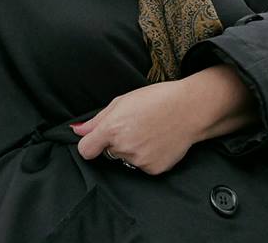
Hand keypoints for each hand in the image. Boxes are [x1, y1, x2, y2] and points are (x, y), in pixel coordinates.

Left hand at [71, 65, 255, 174]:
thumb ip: (97, 120)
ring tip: (149, 131)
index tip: (96, 141)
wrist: (191, 108)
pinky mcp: (153, 169)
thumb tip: (77, 131)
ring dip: (132, 149)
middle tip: (135, 125)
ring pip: (125, 159)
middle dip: (116, 142)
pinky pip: (142, 166)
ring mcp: (139, 161)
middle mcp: (124, 147)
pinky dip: (147, 156)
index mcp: (112, 129)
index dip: (89, 145)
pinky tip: (158, 141)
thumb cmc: (157, 98)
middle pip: (108, 152)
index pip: (86, 150)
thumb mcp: (122, 101)